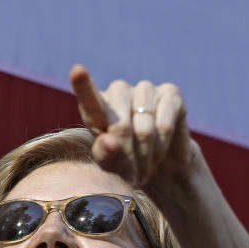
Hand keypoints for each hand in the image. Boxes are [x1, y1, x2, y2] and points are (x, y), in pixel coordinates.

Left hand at [69, 64, 197, 188]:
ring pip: (144, 129)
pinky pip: (164, 126)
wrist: (160, 163)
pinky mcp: (171, 93)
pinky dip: (162, 146)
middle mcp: (118, 91)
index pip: (88, 96)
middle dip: (128, 156)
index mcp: (95, 106)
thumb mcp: (109, 164)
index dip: (83, 84)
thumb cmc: (126, 162)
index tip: (77, 70)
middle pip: (120, 126)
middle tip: (132, 176)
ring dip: (145, 156)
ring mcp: (145, 88)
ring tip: (144, 167)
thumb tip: (109, 141)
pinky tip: (160, 151)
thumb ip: (103, 154)